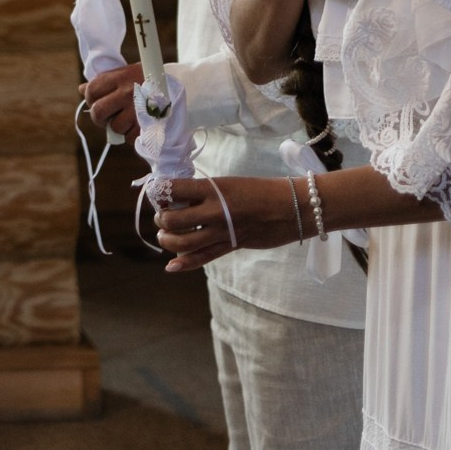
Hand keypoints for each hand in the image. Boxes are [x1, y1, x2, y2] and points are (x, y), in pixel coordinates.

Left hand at [83, 62, 141, 136]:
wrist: (179, 86)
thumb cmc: (146, 80)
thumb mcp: (125, 74)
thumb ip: (104, 81)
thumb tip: (81, 89)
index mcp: (120, 77)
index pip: (91, 91)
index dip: (91, 99)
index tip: (98, 101)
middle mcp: (127, 92)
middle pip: (98, 112)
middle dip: (100, 118)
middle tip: (108, 117)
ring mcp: (138, 109)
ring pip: (114, 127)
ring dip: (119, 127)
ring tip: (129, 119)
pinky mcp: (148, 124)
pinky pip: (129, 137)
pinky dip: (131, 135)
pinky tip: (138, 125)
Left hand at [155, 176, 303, 271]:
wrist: (293, 206)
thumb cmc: (261, 190)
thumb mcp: (228, 183)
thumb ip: (204, 192)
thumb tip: (179, 199)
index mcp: (212, 188)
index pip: (172, 190)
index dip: (159, 192)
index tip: (157, 193)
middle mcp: (213, 210)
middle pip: (172, 219)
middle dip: (161, 219)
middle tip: (163, 216)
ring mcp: (221, 231)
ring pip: (182, 242)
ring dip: (167, 240)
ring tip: (166, 235)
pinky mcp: (230, 246)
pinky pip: (202, 258)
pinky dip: (184, 264)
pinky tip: (171, 266)